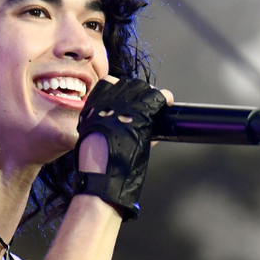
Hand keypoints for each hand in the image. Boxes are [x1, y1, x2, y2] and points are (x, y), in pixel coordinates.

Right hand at [74, 76, 171, 219]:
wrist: (101, 177)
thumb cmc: (96, 166)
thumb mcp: (93, 140)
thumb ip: (107, 129)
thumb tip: (126, 127)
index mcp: (92, 107)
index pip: (108, 83)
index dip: (121, 88)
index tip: (129, 95)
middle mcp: (107, 103)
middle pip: (127, 84)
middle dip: (139, 91)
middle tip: (147, 100)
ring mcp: (124, 106)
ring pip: (142, 88)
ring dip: (151, 94)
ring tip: (158, 102)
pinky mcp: (140, 114)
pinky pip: (157, 97)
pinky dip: (164, 98)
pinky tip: (168, 102)